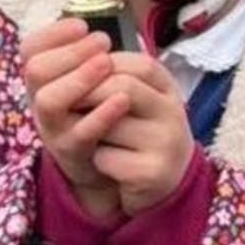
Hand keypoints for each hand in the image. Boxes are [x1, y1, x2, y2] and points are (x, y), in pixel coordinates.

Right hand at [20, 18, 126, 223]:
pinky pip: (81, 132)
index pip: (29, 50)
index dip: (53, 34)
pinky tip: (123, 98)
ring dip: (80, 78)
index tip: (82, 26)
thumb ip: (86, 55)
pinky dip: (102, 113)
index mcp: (41, 81)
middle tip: (103, 41)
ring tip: (108, 63)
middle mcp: (39, 103)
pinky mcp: (73, 151)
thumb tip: (94, 27)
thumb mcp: (86, 80)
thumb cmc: (96, 109)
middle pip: (36, 71)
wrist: (103, 160)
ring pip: (49, 100)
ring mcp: (53, 128)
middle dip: (70, 52)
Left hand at [81, 51, 196, 216]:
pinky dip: (97, 161)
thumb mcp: (131, 99)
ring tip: (97, 139)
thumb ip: (111, 78)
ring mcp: (166, 143)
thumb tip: (79, 70)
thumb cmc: (136, 134)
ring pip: (110, 124)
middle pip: (121, 87)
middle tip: (71, 108)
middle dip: (87, 95)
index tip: (82, 81)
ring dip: (90, 131)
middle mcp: (173, 111)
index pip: (135, 64)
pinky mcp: (153, 172)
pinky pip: (106, 157)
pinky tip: (108, 165)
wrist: (161, 181)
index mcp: (166, 86)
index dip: (100, 68)